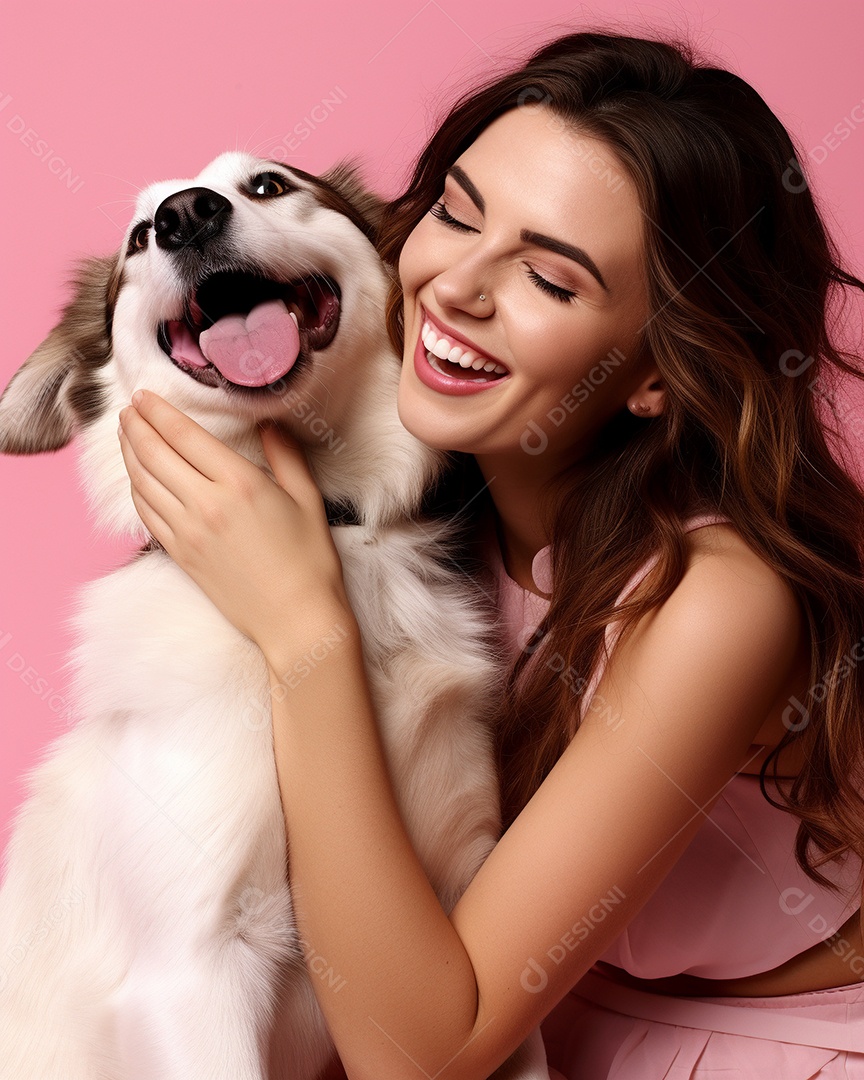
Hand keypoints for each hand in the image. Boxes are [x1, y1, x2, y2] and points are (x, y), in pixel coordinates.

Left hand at [117, 389, 352, 662]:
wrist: (296, 620)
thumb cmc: (310, 561)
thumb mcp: (308, 500)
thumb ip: (285, 457)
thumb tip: (268, 426)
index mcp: (239, 484)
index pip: (184, 435)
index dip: (157, 411)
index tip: (143, 395)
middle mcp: (205, 504)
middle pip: (154, 454)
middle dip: (135, 426)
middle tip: (127, 408)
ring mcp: (187, 532)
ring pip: (142, 482)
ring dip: (129, 454)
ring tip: (126, 435)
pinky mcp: (180, 555)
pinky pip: (146, 514)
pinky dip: (135, 490)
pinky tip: (137, 478)